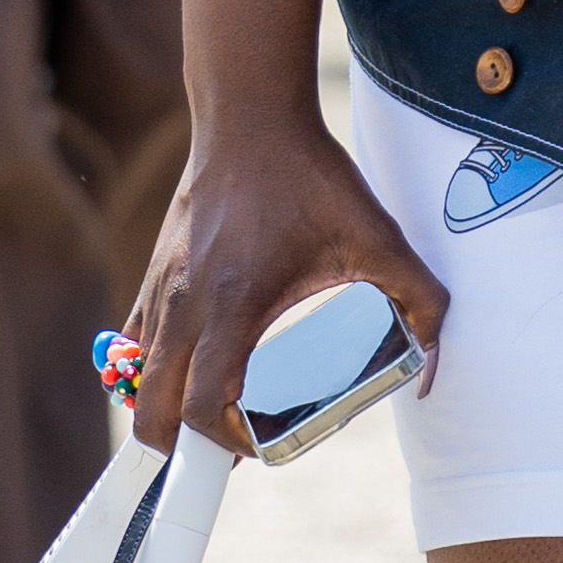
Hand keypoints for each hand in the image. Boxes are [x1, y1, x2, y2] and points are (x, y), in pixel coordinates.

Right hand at [126, 107, 445, 458]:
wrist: (250, 115)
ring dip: (164, 410)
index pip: (201, 407)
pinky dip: (149, 371)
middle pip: (150, 412)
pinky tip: (189, 371)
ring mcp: (160, 290)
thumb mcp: (380, 238)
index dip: (226, 442)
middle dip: (183, 446)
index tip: (259, 442)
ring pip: (134, 381)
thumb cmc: (310, 175)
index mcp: (235, 305)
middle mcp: (185, 304)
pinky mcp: (152, 275)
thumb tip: (430, 370)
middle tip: (229, 445)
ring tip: (212, 412)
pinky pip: (132, 344)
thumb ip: (422, 303)